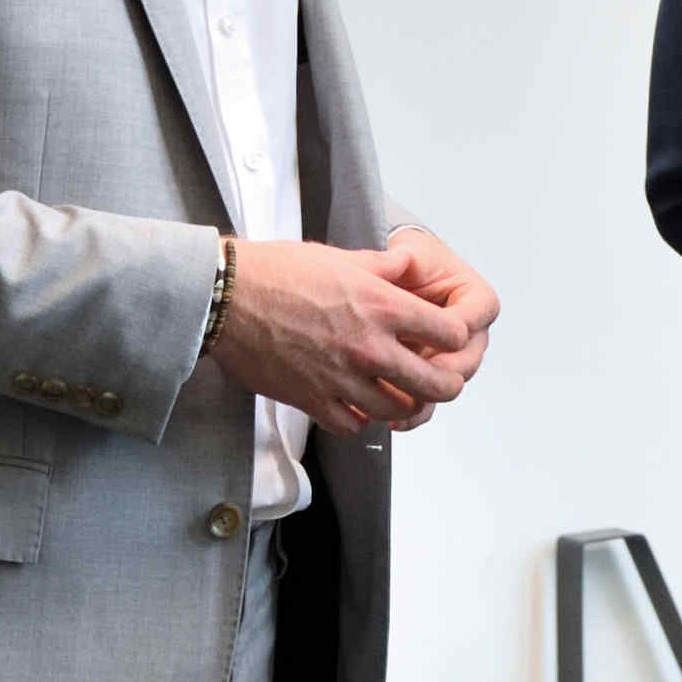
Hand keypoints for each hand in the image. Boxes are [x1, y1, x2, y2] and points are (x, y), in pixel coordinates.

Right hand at [214, 237, 476, 436]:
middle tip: (437, 378)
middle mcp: (370, 347)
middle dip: (445, 383)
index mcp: (383, 307)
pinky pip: (354, 424)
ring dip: (402, 402)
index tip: (446, 336)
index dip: (454, 336)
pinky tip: (357, 401)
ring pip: (398, 410)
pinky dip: (361, 417)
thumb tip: (409, 266)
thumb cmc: (279, 271)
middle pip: (436, 385)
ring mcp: (342, 379)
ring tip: (396, 390)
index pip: (451, 334)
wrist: (227, 299)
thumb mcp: (342, 258)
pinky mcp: (313, 400)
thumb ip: (384, 268)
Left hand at [380, 228, 503, 427]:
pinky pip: (434, 399)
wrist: (399, 280)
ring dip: (428, 393)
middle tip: (417, 371)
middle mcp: (473, 333)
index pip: (473, 320)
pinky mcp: (437, 377)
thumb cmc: (412, 264)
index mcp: (477, 301)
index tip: (430, 335)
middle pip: (467, 360)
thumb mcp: (411, 254)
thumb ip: (406, 257)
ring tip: (402, 396)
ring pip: (451, 385)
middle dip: (441, 369)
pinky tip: (397, 416)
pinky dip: (417, 410)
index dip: (452, 331)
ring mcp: (457, 358)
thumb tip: (402, 260)